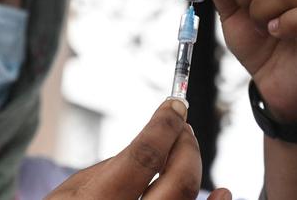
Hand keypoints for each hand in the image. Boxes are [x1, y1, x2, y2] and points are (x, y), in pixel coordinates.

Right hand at [46, 100, 231, 199]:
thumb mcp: (73, 190)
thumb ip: (114, 167)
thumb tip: (157, 138)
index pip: (144, 158)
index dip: (164, 126)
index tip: (175, 105)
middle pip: (178, 184)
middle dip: (186, 146)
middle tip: (182, 127)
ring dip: (196, 170)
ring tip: (188, 145)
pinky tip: (223, 193)